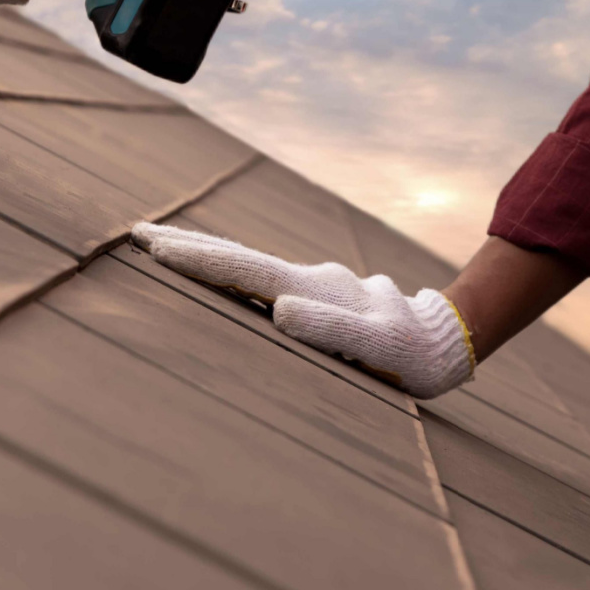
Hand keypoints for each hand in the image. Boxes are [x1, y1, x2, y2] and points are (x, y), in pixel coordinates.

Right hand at [131, 222, 475, 398]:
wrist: (451, 337)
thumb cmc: (414, 356)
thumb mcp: (381, 350)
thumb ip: (333, 331)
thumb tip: (279, 309)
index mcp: (312, 291)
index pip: (243, 271)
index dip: (197, 259)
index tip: (153, 246)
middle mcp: (308, 279)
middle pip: (238, 256)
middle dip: (187, 245)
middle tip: (139, 232)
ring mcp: (315, 282)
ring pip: (250, 263)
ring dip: (207, 253)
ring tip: (166, 246)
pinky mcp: (322, 293)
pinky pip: (268, 275)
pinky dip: (235, 268)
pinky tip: (225, 273)